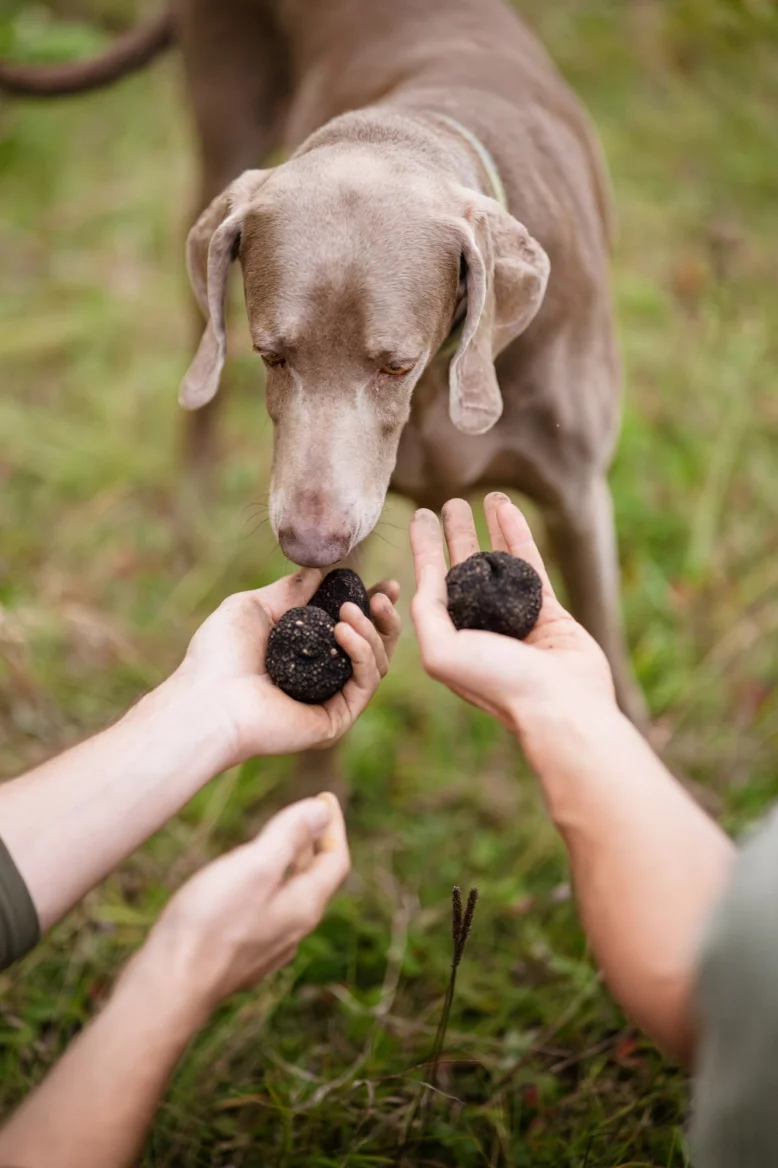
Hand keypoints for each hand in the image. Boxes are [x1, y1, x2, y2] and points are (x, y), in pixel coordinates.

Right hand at [134, 793, 349, 1017]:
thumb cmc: (208, 925)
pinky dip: (264, 885)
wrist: (168, 989)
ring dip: (287, 864)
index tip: (325, 797)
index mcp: (303, 907)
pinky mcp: (238, 957)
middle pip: (313, 879)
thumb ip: (290, 835)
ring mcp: (265, 948)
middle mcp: (292, 931)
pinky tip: (241, 882)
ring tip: (272, 839)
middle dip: (312, 842)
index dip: (334, 826)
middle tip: (302, 812)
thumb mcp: (254, 866)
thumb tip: (322, 811)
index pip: (335, 861)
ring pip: (287, 896)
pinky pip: (264, 912)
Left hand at [171, 569, 400, 764]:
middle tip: (384, 594)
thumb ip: (289, 590)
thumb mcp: (254, 607)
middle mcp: (322, 677)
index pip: (351, 628)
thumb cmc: (219, 655)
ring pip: (376, 663)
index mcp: (305, 652)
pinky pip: (366, 683)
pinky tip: (344, 631)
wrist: (208, 700)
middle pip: (374, 647)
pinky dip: (363, 653)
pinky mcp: (336, 719)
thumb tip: (319, 570)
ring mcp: (331, 699)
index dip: (372, 606)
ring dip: (371, 631)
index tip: (385, 585)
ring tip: (350, 611)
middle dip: (384, 619)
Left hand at [410, 494, 615, 769]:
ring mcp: (515, 619)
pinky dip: (518, 535)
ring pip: (498, 564)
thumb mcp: (443, 653)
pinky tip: (507, 509)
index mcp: (450, 640)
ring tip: (482, 496)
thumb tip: (424, 583)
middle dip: (454, 536)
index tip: (418, 516)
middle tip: (448, 503)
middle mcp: (480, 628)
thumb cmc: (499, 684)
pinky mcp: (549, 613)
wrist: (562, 706)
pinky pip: (530, 565)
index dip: (424, 548)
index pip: (431, 584)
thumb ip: (428, 615)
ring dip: (487, 530)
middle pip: (462, 571)